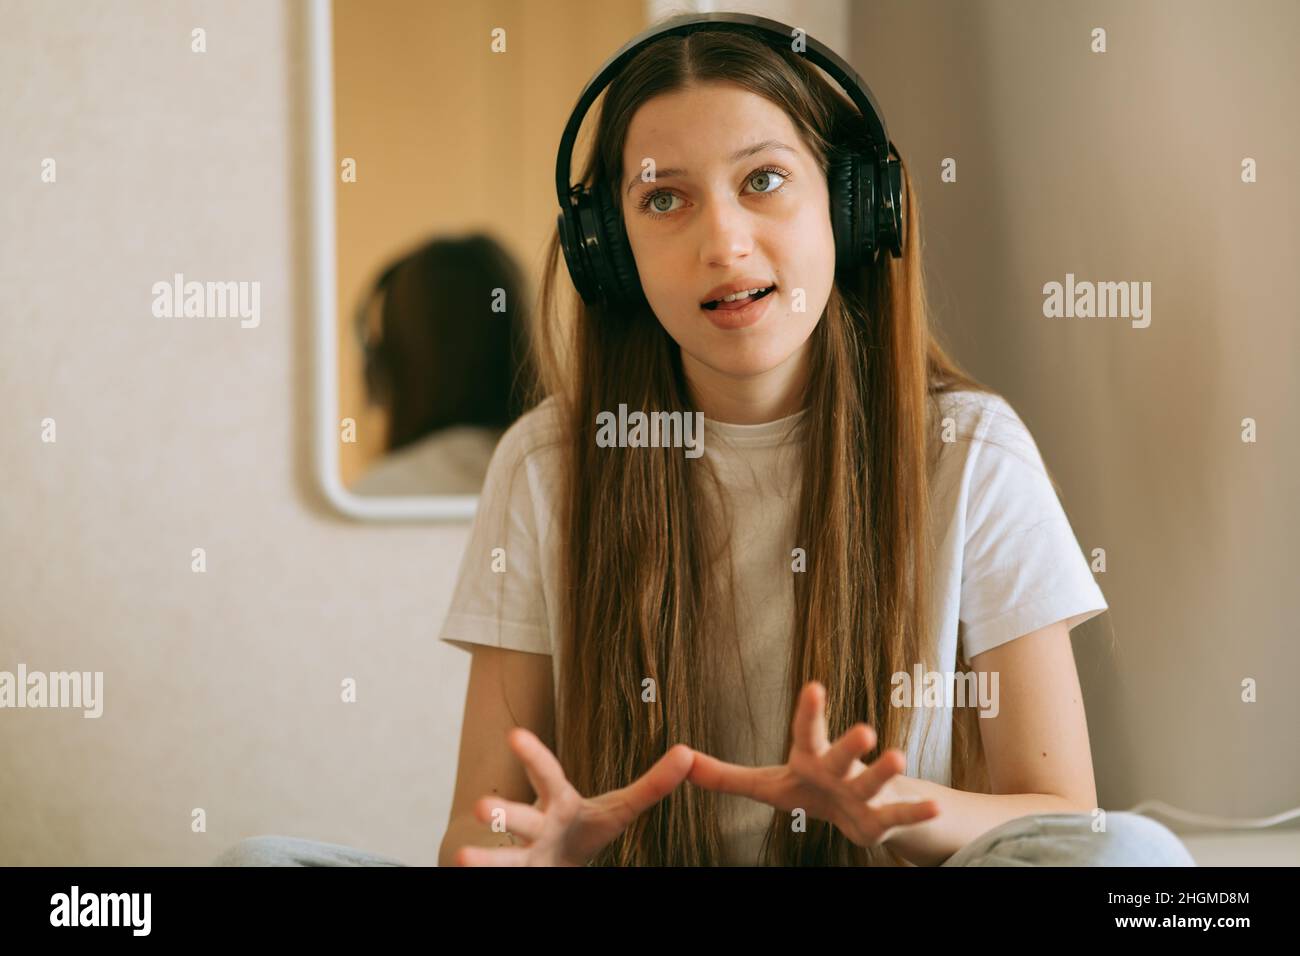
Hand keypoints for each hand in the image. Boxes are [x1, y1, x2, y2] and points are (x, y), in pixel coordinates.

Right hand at [453, 728, 694, 865]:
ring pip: (502, 859)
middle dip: (503, 812)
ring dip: (484, 858)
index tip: (515, 734)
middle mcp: (534, 827)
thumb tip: (690, 754)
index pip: (547, 774)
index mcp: (559, 802)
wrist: (555, 859)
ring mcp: (522, 857)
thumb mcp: (619, 807)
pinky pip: (501, 880)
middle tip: (485, 807)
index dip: (533, 754)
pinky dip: (485, 878)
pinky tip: (464, 872)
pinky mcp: (520, 877)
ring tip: (464, 859)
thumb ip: (653, 785)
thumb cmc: (585, 826)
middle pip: (519, 819)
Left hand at [687, 680, 939, 847]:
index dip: (809, 711)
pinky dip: (916, 813)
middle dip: (850, 743)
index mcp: (810, 758)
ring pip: (874, 782)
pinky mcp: (882, 820)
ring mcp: (863, 793)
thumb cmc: (811, 789)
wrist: (859, 813)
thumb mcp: (768, 784)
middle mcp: (839, 770)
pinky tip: (935, 808)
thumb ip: (725, 775)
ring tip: (896, 755)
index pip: (806, 731)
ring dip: (885, 770)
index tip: (815, 685)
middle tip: (863, 730)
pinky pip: (900, 815)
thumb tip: (680, 761)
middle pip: (842, 755)